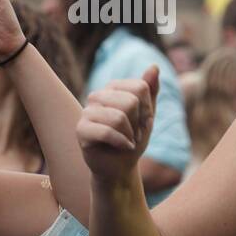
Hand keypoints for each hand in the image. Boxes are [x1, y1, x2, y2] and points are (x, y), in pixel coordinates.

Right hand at [76, 67, 158, 183]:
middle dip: (138, 123)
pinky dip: (121, 143)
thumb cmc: (132, 139)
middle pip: (131, 101)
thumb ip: (151, 91)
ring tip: (127, 142)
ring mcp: (87, 112)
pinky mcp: (81, 130)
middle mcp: (97, 96)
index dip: (147, 109)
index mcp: (113, 88)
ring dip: (130, 135)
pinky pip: (106, 131)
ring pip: (119, 117)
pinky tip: (123, 147)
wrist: (120, 168)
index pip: (140, 87)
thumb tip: (154, 66)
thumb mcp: (147, 115)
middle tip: (133, 135)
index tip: (142, 122)